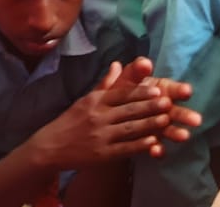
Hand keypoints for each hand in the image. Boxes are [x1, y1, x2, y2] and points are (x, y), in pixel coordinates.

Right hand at [30, 58, 198, 170]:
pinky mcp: (102, 154)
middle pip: (128, 110)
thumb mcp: (85, 100)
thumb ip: (104, 84)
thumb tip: (118, 64)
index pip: (120, 94)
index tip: (157, 89)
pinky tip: (153, 142)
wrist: (51, 146)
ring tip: (166, 120)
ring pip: (129, 129)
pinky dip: (139, 145)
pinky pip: (124, 148)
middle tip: (168, 102)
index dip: (139, 92)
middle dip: (149, 106)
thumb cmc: (70, 121)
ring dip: (149, 124)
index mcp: (94, 101)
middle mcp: (98, 117)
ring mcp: (100, 136)